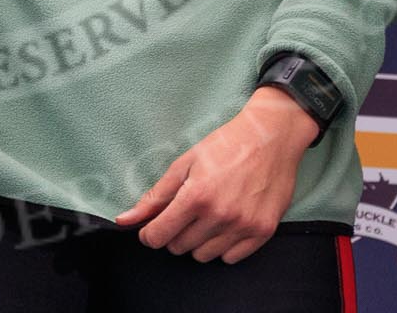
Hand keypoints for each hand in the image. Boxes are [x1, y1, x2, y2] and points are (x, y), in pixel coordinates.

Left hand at [113, 87, 317, 262]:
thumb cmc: (226, 145)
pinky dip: (224, 245)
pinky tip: (225, 223)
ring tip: (206, 216)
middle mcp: (220, 215)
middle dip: (175, 233)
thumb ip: (155, 196)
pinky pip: (231, 258)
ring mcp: (243, 226)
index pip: (159, 236)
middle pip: (179, 247)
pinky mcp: (263, 232)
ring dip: (198, 241)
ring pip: (204, 256)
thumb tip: (125, 219)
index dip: (150, 234)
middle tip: (185, 211)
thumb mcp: (185, 163)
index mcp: (196, 196)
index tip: (152, 228)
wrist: (271, 137)